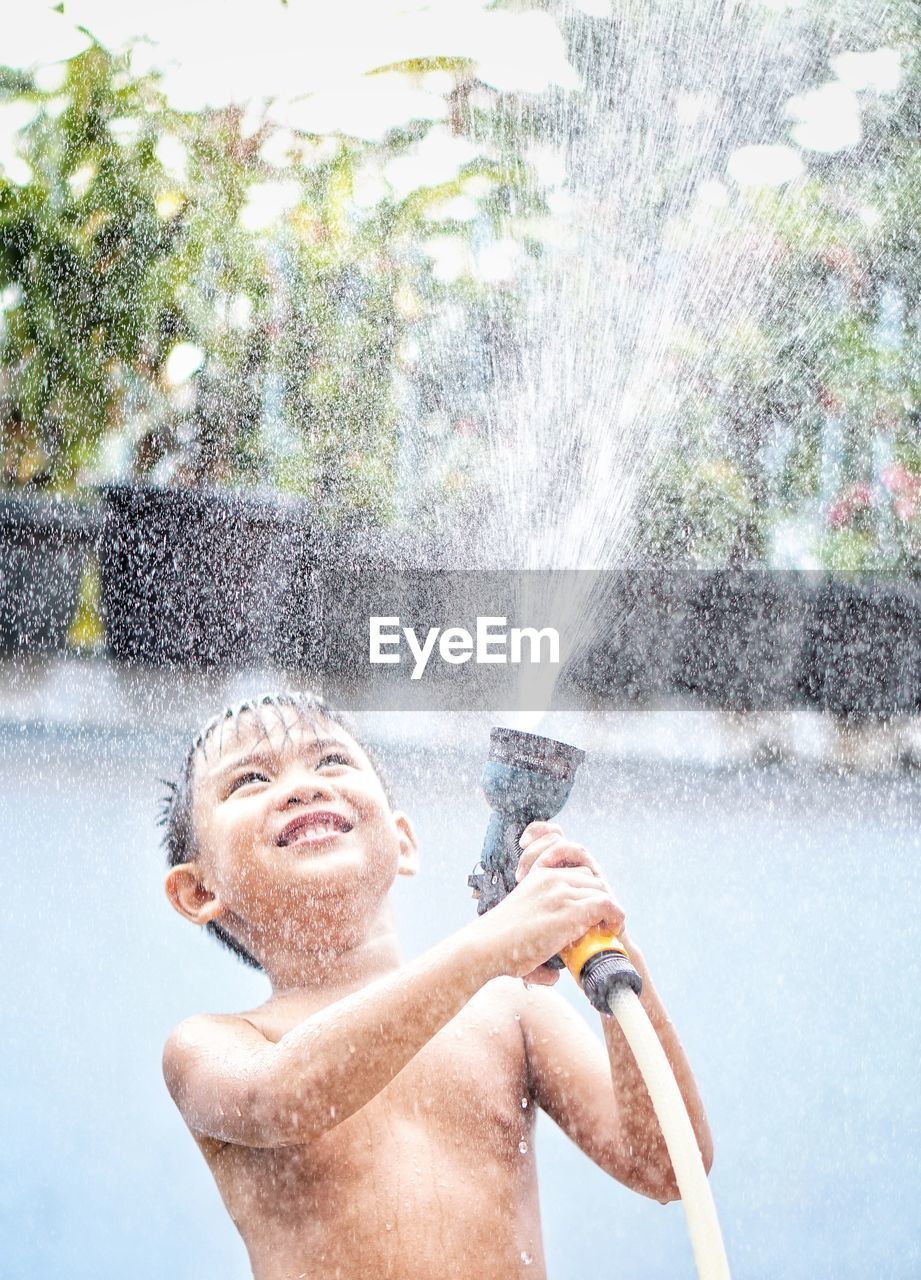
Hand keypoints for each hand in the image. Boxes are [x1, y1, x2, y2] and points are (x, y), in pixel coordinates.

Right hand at [477, 822, 625, 986]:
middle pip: (593, 882)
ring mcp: (562, 893)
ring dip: (609, 912)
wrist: (485, 947)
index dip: (588, 894)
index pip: (578, 874)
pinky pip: (607, 905)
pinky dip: (616, 918)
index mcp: (540, 877)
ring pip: (602, 893)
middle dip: (600, 902)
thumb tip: (553, 977)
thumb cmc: (499, 946)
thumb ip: (538, 942)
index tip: (590, 917)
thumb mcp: (522, 927)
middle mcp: (552, 879)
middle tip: (601, 927)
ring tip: (608, 932)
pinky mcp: (571, 911)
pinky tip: (613, 932)